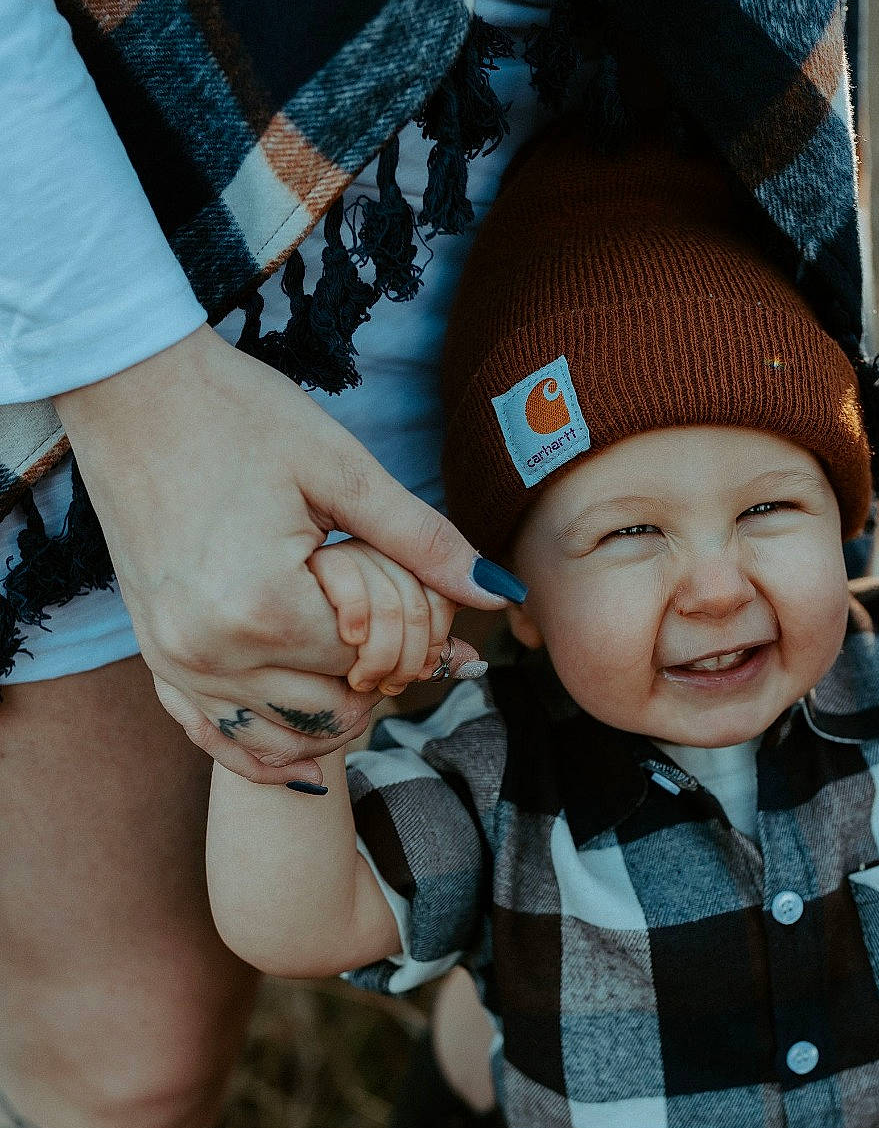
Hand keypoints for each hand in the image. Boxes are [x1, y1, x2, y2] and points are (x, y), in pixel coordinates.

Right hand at [58, 326, 511, 782]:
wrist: (127, 384)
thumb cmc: (236, 412)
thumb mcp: (343, 471)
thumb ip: (423, 543)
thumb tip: (502, 593)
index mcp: (266, 609)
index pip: (371, 666)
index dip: (414, 643)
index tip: (428, 609)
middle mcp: (212, 653)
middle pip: (331, 715)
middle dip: (376, 683)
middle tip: (396, 631)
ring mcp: (174, 660)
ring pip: (279, 738)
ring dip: (329, 716)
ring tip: (354, 659)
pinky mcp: (153, 653)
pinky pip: (213, 735)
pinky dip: (263, 744)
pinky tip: (304, 738)